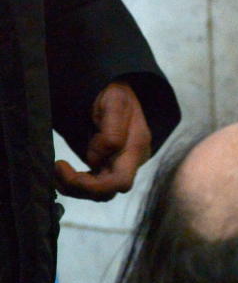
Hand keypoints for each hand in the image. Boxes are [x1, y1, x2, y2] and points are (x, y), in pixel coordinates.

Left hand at [55, 81, 152, 201]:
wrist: (117, 90)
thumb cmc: (117, 93)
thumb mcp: (115, 102)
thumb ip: (111, 132)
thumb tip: (95, 160)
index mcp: (136, 148)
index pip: (120, 182)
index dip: (92, 184)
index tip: (62, 165)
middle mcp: (131, 162)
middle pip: (108, 191)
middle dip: (79, 187)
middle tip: (55, 169)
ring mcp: (120, 165)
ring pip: (100, 192)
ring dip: (74, 187)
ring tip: (56, 171)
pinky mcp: (108, 165)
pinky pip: (94, 183)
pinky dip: (76, 183)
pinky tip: (63, 172)